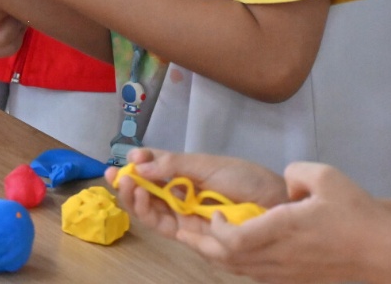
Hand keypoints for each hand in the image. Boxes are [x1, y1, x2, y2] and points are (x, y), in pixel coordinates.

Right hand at [106, 148, 288, 239]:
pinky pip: (162, 225)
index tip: (129, 156)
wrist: (275, 206)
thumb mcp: (208, 165)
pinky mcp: (189, 234)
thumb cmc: (246, 180)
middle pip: (147, 191)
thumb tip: (139, 163)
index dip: (140, 163)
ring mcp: (184, 215)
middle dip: (128, 183)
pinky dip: (147, 213)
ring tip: (126, 184)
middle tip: (115, 173)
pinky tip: (141, 197)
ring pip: (149, 209)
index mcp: (187, 174)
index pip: (155, 168)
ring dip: (133, 197)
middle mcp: (182, 195)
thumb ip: (174, 164)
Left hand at [177, 161, 390, 283]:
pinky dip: (235, 261)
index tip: (216, 210)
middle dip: (202, 243)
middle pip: (227, 259)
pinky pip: (253, 273)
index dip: (217, 229)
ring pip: (238, 270)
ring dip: (215, 253)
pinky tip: (233, 246)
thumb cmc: (357, 214)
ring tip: (199, 235)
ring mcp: (285, 273)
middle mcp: (278, 257)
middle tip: (183, 227)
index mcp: (283, 230)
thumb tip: (284, 184)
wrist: (385, 253)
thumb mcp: (325, 176)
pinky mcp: (293, 279)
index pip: (233, 240)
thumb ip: (295, 173)